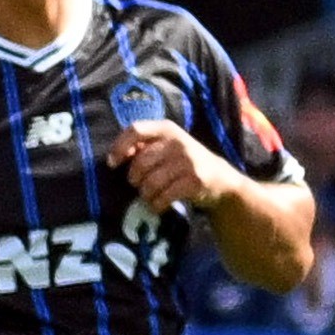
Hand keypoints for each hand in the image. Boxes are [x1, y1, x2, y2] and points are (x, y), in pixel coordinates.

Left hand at [108, 119, 243, 215]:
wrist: (221, 180)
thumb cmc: (184, 163)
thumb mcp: (168, 147)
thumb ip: (144, 146)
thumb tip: (116, 156)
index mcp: (167, 129)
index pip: (135, 130)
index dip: (119, 147)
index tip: (113, 164)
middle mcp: (178, 142)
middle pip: (140, 163)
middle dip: (134, 179)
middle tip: (140, 185)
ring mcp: (188, 161)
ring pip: (150, 183)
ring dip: (146, 195)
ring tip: (151, 197)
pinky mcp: (195, 181)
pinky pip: (163, 197)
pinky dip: (157, 205)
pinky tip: (159, 205)